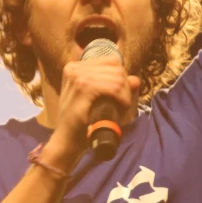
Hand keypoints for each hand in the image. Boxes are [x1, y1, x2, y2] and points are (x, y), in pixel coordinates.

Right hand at [43, 55, 140, 171]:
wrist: (66, 140)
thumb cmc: (81, 122)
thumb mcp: (97, 100)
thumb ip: (115, 88)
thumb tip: (135, 80)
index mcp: (75, 68)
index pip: (111, 61)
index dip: (121, 77)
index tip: (120, 94)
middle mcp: (74, 68)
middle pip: (115, 67)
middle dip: (125, 85)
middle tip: (123, 103)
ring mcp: (77, 76)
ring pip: (117, 77)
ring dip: (125, 93)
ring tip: (122, 107)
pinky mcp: (83, 87)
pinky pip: (114, 87)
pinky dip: (122, 97)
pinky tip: (122, 107)